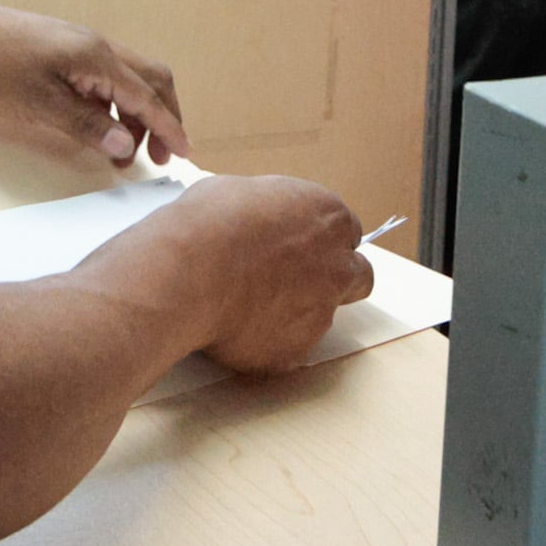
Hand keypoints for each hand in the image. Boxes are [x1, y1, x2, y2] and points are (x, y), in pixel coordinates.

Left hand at [0, 0, 188, 166]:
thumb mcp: (41, 104)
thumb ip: (87, 126)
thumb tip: (126, 145)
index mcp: (97, 57)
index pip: (147, 96)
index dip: (169, 127)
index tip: (185, 152)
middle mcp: (98, 47)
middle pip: (150, 81)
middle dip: (162, 118)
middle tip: (159, 156)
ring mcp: (81, 47)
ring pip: (128, 81)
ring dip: (134, 116)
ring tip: (120, 153)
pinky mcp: (66, 52)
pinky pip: (104, 79)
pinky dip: (112, 106)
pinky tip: (96, 128)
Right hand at [128, 174, 372, 374]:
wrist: (187, 273)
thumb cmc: (207, 224)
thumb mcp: (241, 192)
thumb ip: (269, 213)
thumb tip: (259, 221)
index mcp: (328, 217)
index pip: (346, 232)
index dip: (320, 241)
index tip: (298, 247)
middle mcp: (336, 265)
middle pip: (358, 276)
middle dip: (334, 280)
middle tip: (293, 282)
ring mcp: (321, 313)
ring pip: (320, 317)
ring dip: (293, 312)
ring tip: (243, 306)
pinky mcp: (296, 352)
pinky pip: (286, 349)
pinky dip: (266, 342)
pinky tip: (233, 328)